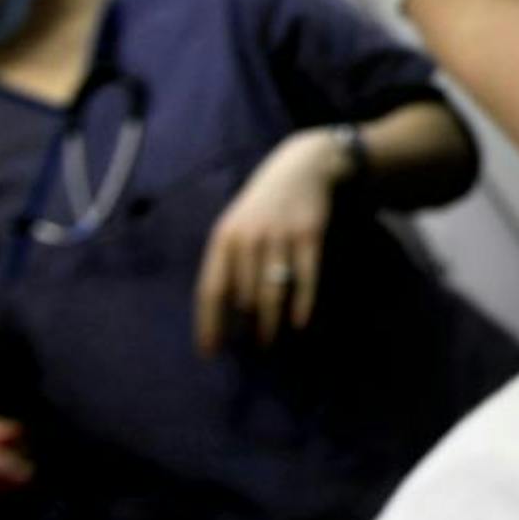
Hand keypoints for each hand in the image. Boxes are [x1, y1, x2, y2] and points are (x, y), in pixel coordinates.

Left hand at [193, 127, 354, 354]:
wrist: (301, 168)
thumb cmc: (261, 208)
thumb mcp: (236, 227)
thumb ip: (228, 263)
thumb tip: (222, 314)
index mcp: (224, 237)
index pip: (211, 289)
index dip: (209, 323)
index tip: (209, 352)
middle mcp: (249, 237)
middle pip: (243, 297)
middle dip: (244, 328)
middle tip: (247, 350)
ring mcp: (280, 235)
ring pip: (272, 292)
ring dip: (269, 323)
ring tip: (267, 342)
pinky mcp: (309, 235)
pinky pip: (305, 279)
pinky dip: (302, 304)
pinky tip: (299, 322)